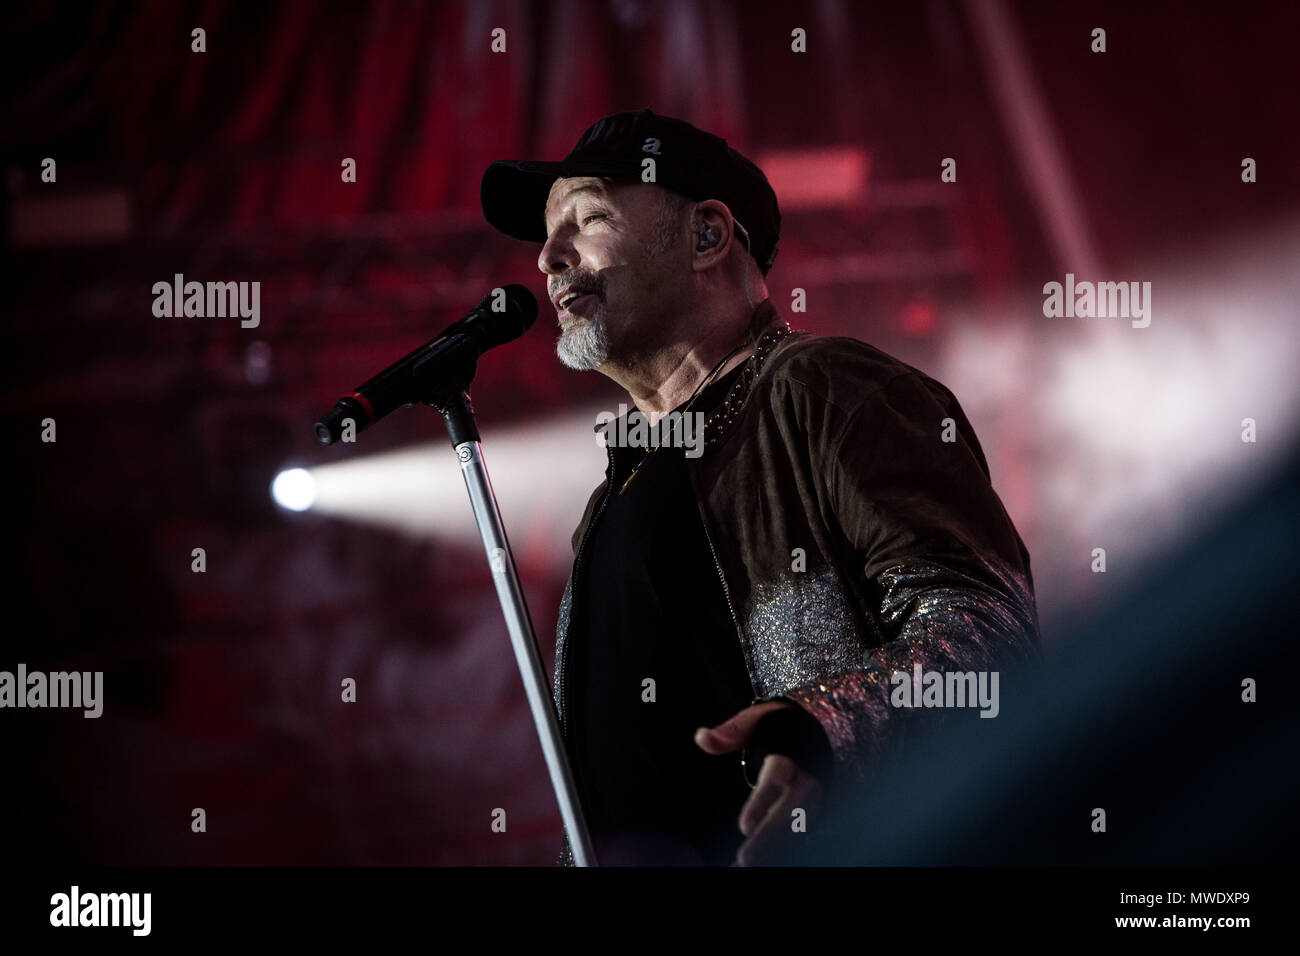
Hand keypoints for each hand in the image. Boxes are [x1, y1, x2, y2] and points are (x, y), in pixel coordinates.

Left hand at [695, 701, 824, 865]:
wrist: (815, 732)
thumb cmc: (777, 726)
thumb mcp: (755, 719)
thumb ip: (730, 731)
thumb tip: (702, 737)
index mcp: (789, 756)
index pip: (777, 780)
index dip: (762, 804)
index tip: (744, 827)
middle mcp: (805, 782)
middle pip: (790, 813)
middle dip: (769, 838)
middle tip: (745, 859)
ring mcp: (811, 802)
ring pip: (797, 831)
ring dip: (773, 850)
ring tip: (744, 867)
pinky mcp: (810, 816)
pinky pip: (796, 837)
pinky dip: (778, 852)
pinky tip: (755, 864)